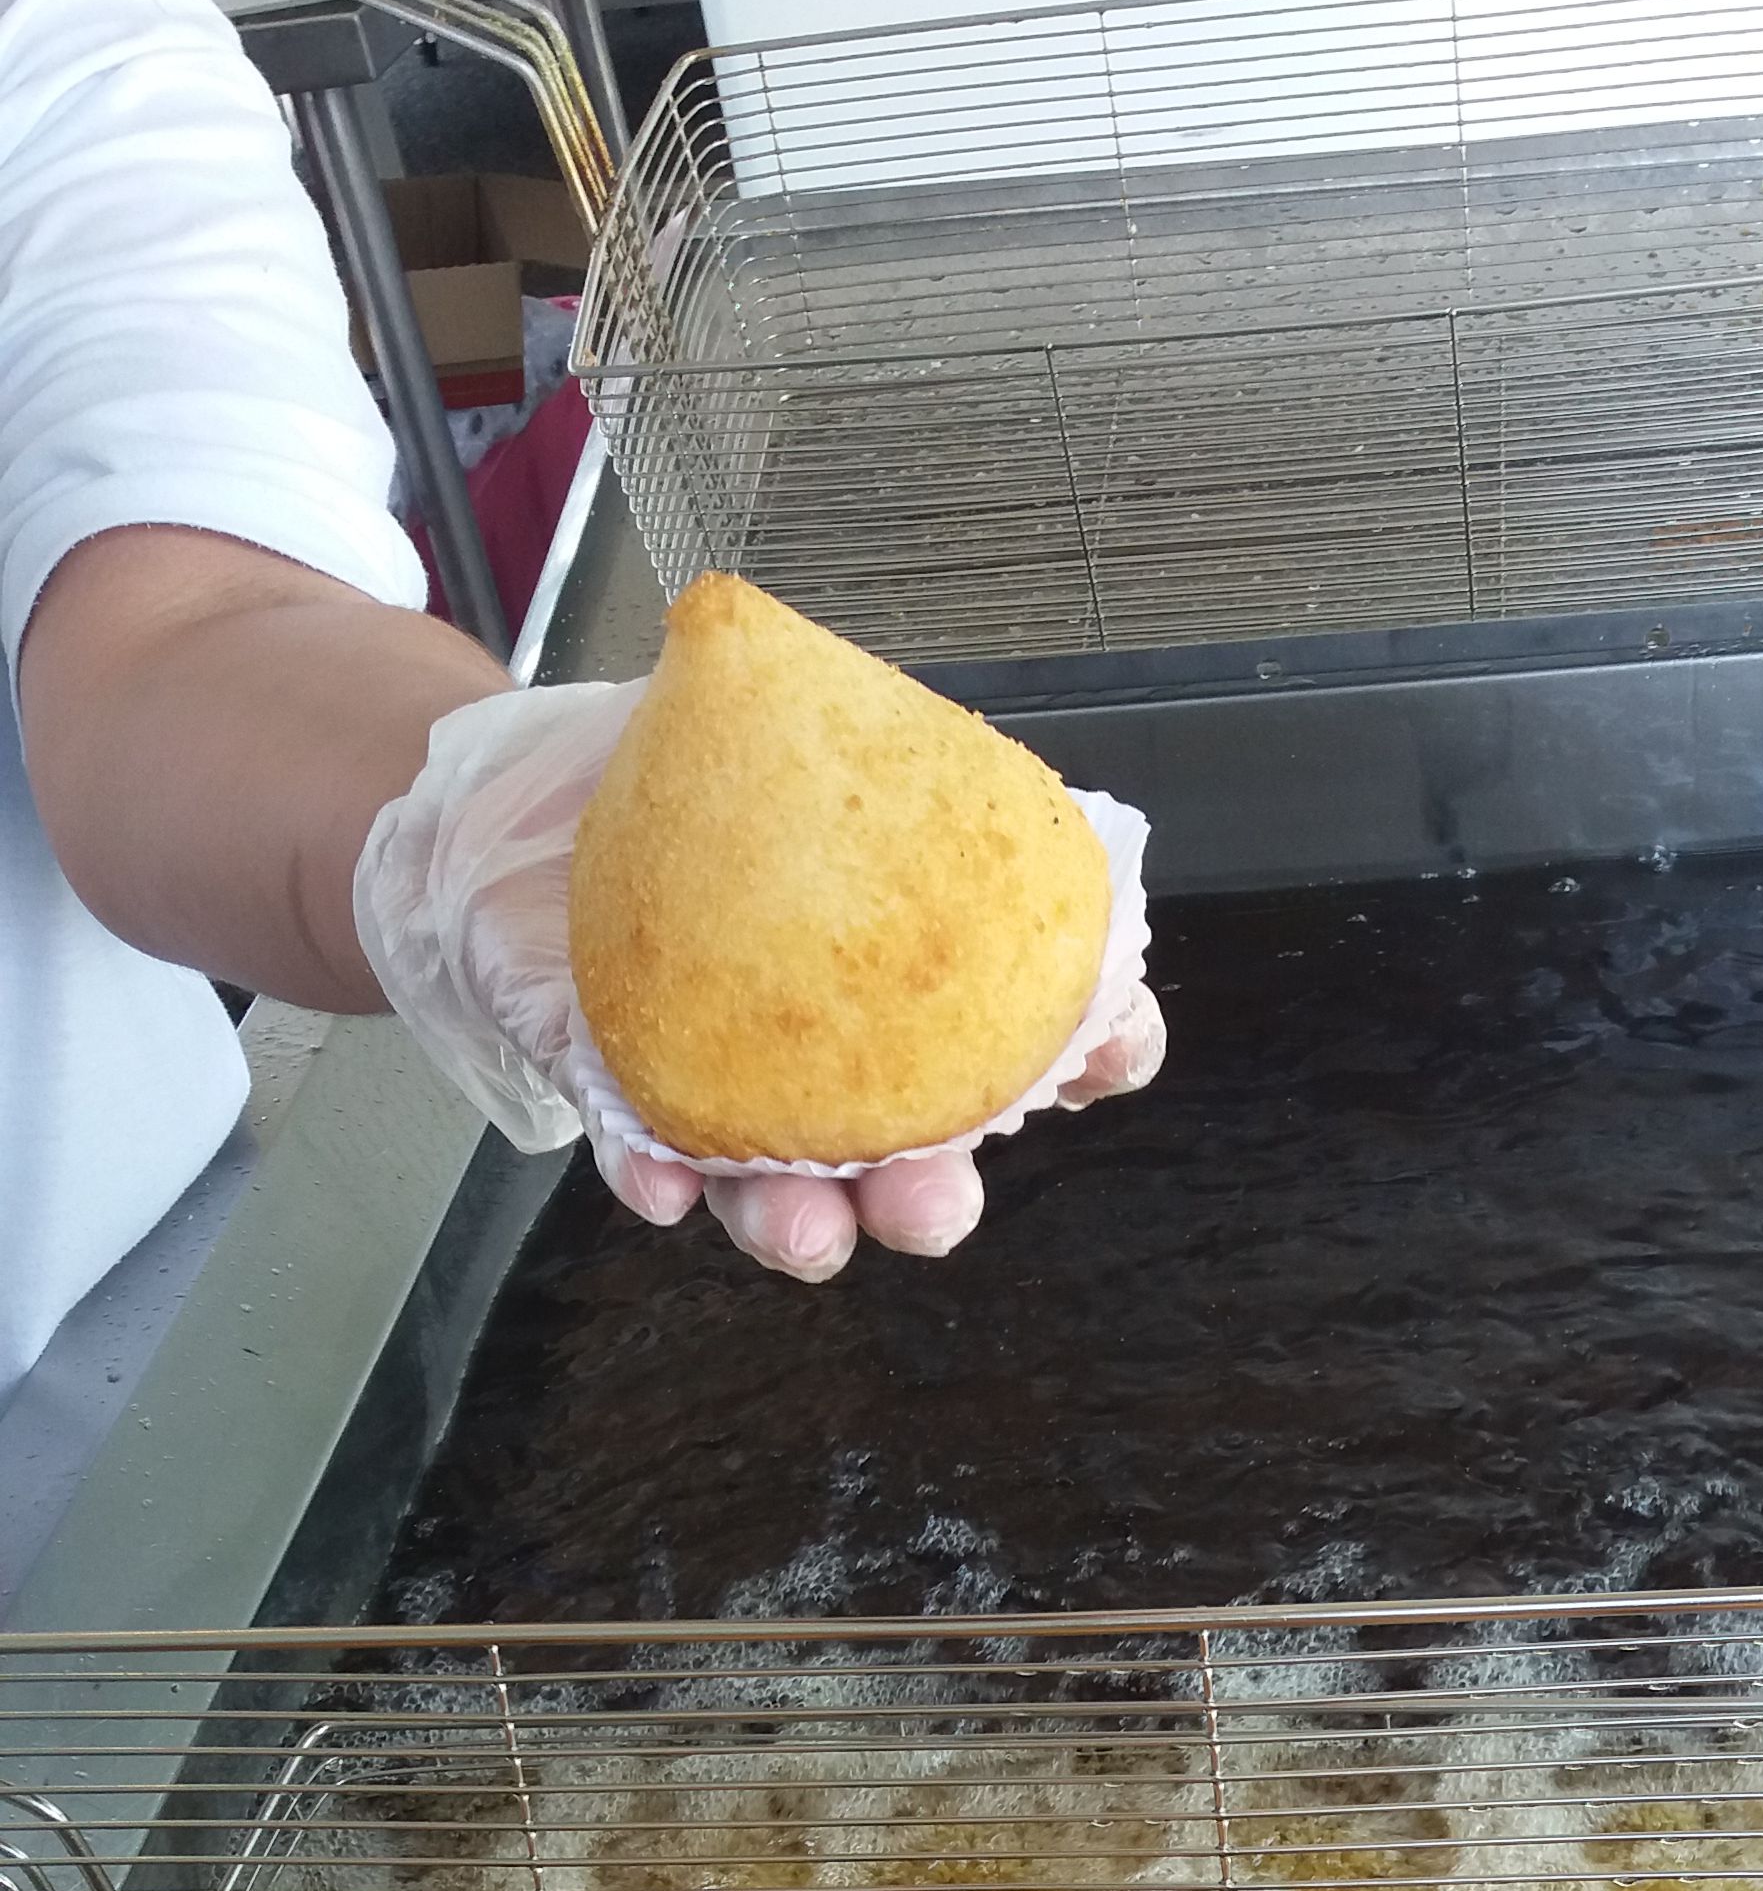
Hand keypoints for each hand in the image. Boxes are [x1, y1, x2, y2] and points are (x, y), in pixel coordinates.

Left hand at [352, 680, 1164, 1281]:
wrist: (523, 811)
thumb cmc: (678, 779)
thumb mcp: (762, 725)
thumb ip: (821, 718)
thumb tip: (801, 656)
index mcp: (920, 968)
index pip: (1041, 1022)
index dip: (1097, 1045)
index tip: (1111, 1050)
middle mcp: (850, 1059)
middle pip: (924, 1156)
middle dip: (937, 1198)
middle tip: (936, 1203)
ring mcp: (747, 1098)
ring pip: (793, 1197)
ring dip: (807, 1227)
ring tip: (805, 1234)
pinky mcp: (637, 1109)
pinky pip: (651, 1162)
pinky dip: (660, 1183)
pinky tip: (659, 1185)